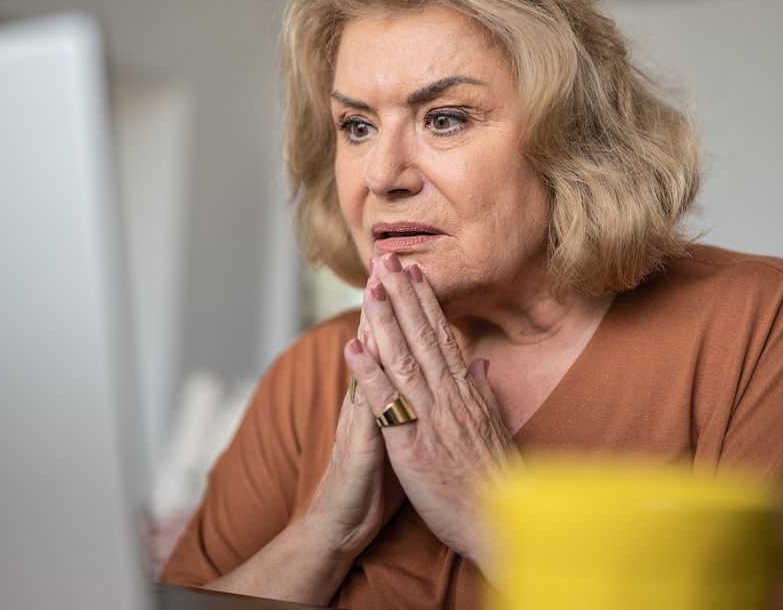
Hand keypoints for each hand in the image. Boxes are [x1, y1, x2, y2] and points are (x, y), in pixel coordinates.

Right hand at [300, 279, 404, 560]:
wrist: (341, 523)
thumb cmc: (374, 484)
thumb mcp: (403, 440)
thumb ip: (416, 407)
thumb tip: (441, 380)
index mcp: (390, 400)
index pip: (401, 346)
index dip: (408, 309)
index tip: (415, 270)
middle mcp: (372, 402)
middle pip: (381, 344)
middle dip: (387, 301)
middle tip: (389, 259)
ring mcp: (361, 420)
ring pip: (368, 366)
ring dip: (370, 327)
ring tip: (374, 289)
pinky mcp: (358, 445)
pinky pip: (360, 408)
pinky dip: (361, 379)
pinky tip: (357, 352)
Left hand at [347, 253, 522, 576]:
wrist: (496, 523)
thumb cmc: (495, 482)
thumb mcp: (493, 430)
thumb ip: (483, 395)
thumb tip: (481, 366)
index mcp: (465, 393)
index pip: (443, 338)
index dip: (427, 303)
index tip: (416, 272)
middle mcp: (449, 396)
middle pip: (423, 336)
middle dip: (403, 295)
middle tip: (387, 259)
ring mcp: (430, 417)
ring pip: (404, 357)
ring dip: (385, 319)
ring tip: (369, 287)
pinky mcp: (411, 443)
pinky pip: (386, 401)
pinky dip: (368, 371)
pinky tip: (352, 345)